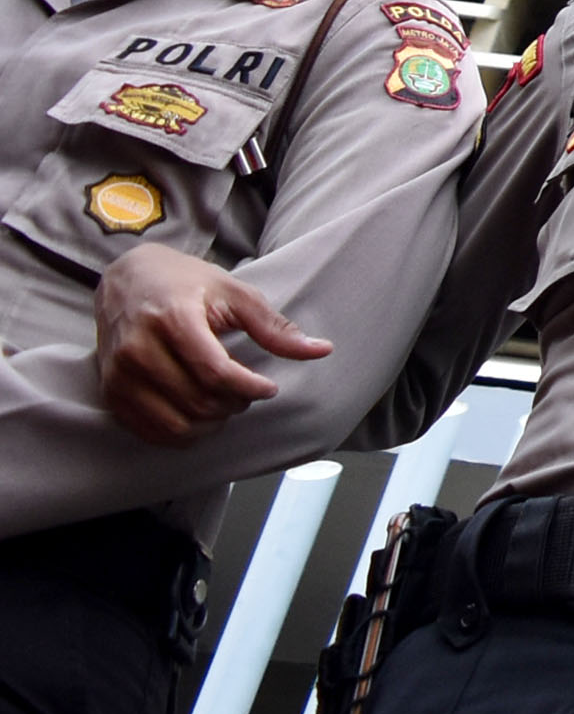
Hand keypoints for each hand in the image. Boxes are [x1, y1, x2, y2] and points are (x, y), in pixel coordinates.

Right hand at [94, 246, 326, 444]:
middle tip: (247, 391)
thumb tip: (323, 350)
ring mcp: (119, 374)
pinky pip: (150, 431)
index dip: (249, 388)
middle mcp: (138, 349)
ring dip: (210, 423)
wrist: (127, 279)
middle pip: (198, 401)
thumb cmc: (188, 284)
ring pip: (175, 424)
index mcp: (172, 319)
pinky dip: (182, 433)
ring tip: (225, 402)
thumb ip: (274, 327)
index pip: (215, 373)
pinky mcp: (110, 392)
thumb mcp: (235, 294)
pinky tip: (199, 416)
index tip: (268, 387)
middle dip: (234, 404)